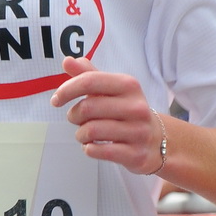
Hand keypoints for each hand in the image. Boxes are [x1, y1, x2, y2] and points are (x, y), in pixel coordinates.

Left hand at [51, 56, 164, 174]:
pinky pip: (100, 150)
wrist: (159, 140)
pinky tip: (92, 146)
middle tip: (75, 120)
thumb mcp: (112, 90)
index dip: (67, 90)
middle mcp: (136, 107)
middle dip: (73, 115)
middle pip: (87, 108)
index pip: (89, 81)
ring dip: (80, 134)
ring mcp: (138, 131)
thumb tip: (67, 61)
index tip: (56, 99)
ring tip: (84, 135)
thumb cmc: (127, 112)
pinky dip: (89, 149)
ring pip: (91, 130)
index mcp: (128, 85)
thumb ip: (89, 76)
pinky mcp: (136, 154)